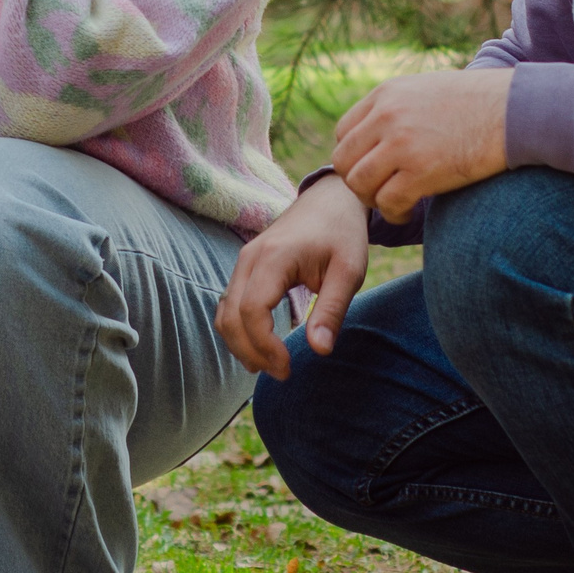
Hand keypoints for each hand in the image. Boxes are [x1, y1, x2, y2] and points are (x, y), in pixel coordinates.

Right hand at [215, 175, 369, 380]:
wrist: (330, 199)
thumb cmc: (343, 233)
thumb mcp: (349, 271)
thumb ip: (332, 310)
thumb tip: (319, 350)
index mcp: (274, 257)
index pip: (252, 311)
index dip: (264, 346)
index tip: (288, 367)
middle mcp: (250, 258)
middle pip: (231, 317)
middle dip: (251, 352)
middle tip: (282, 373)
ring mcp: (243, 261)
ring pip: (224, 313)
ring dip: (240, 345)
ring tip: (271, 365)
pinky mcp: (245, 267)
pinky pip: (229, 304)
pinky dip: (239, 330)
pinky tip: (261, 347)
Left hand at [331, 69, 511, 223]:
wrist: (516, 109)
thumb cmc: (479, 102)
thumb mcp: (426, 90)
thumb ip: (397, 108)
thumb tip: (376, 137)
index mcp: (386, 94)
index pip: (343, 133)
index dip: (355, 156)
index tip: (374, 169)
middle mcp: (387, 116)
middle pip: (344, 161)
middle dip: (358, 182)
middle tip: (381, 191)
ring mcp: (402, 144)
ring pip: (359, 184)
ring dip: (373, 200)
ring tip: (395, 202)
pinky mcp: (422, 171)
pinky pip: (388, 203)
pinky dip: (395, 214)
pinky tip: (409, 211)